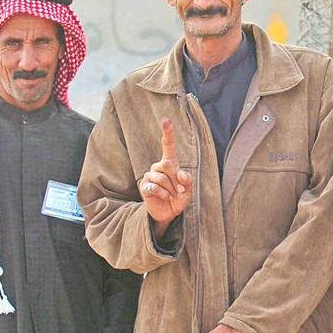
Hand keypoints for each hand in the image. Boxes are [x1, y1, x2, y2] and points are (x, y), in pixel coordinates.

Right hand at [140, 117, 192, 238]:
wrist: (168, 213)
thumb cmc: (178, 197)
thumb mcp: (188, 188)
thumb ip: (187, 180)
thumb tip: (181, 174)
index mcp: (169, 163)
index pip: (167, 145)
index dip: (167, 133)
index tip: (166, 120)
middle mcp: (158, 167)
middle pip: (167, 164)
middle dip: (176, 179)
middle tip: (180, 189)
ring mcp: (149, 176)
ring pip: (162, 177)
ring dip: (172, 189)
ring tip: (174, 195)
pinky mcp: (144, 186)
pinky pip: (155, 187)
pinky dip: (165, 194)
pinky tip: (166, 198)